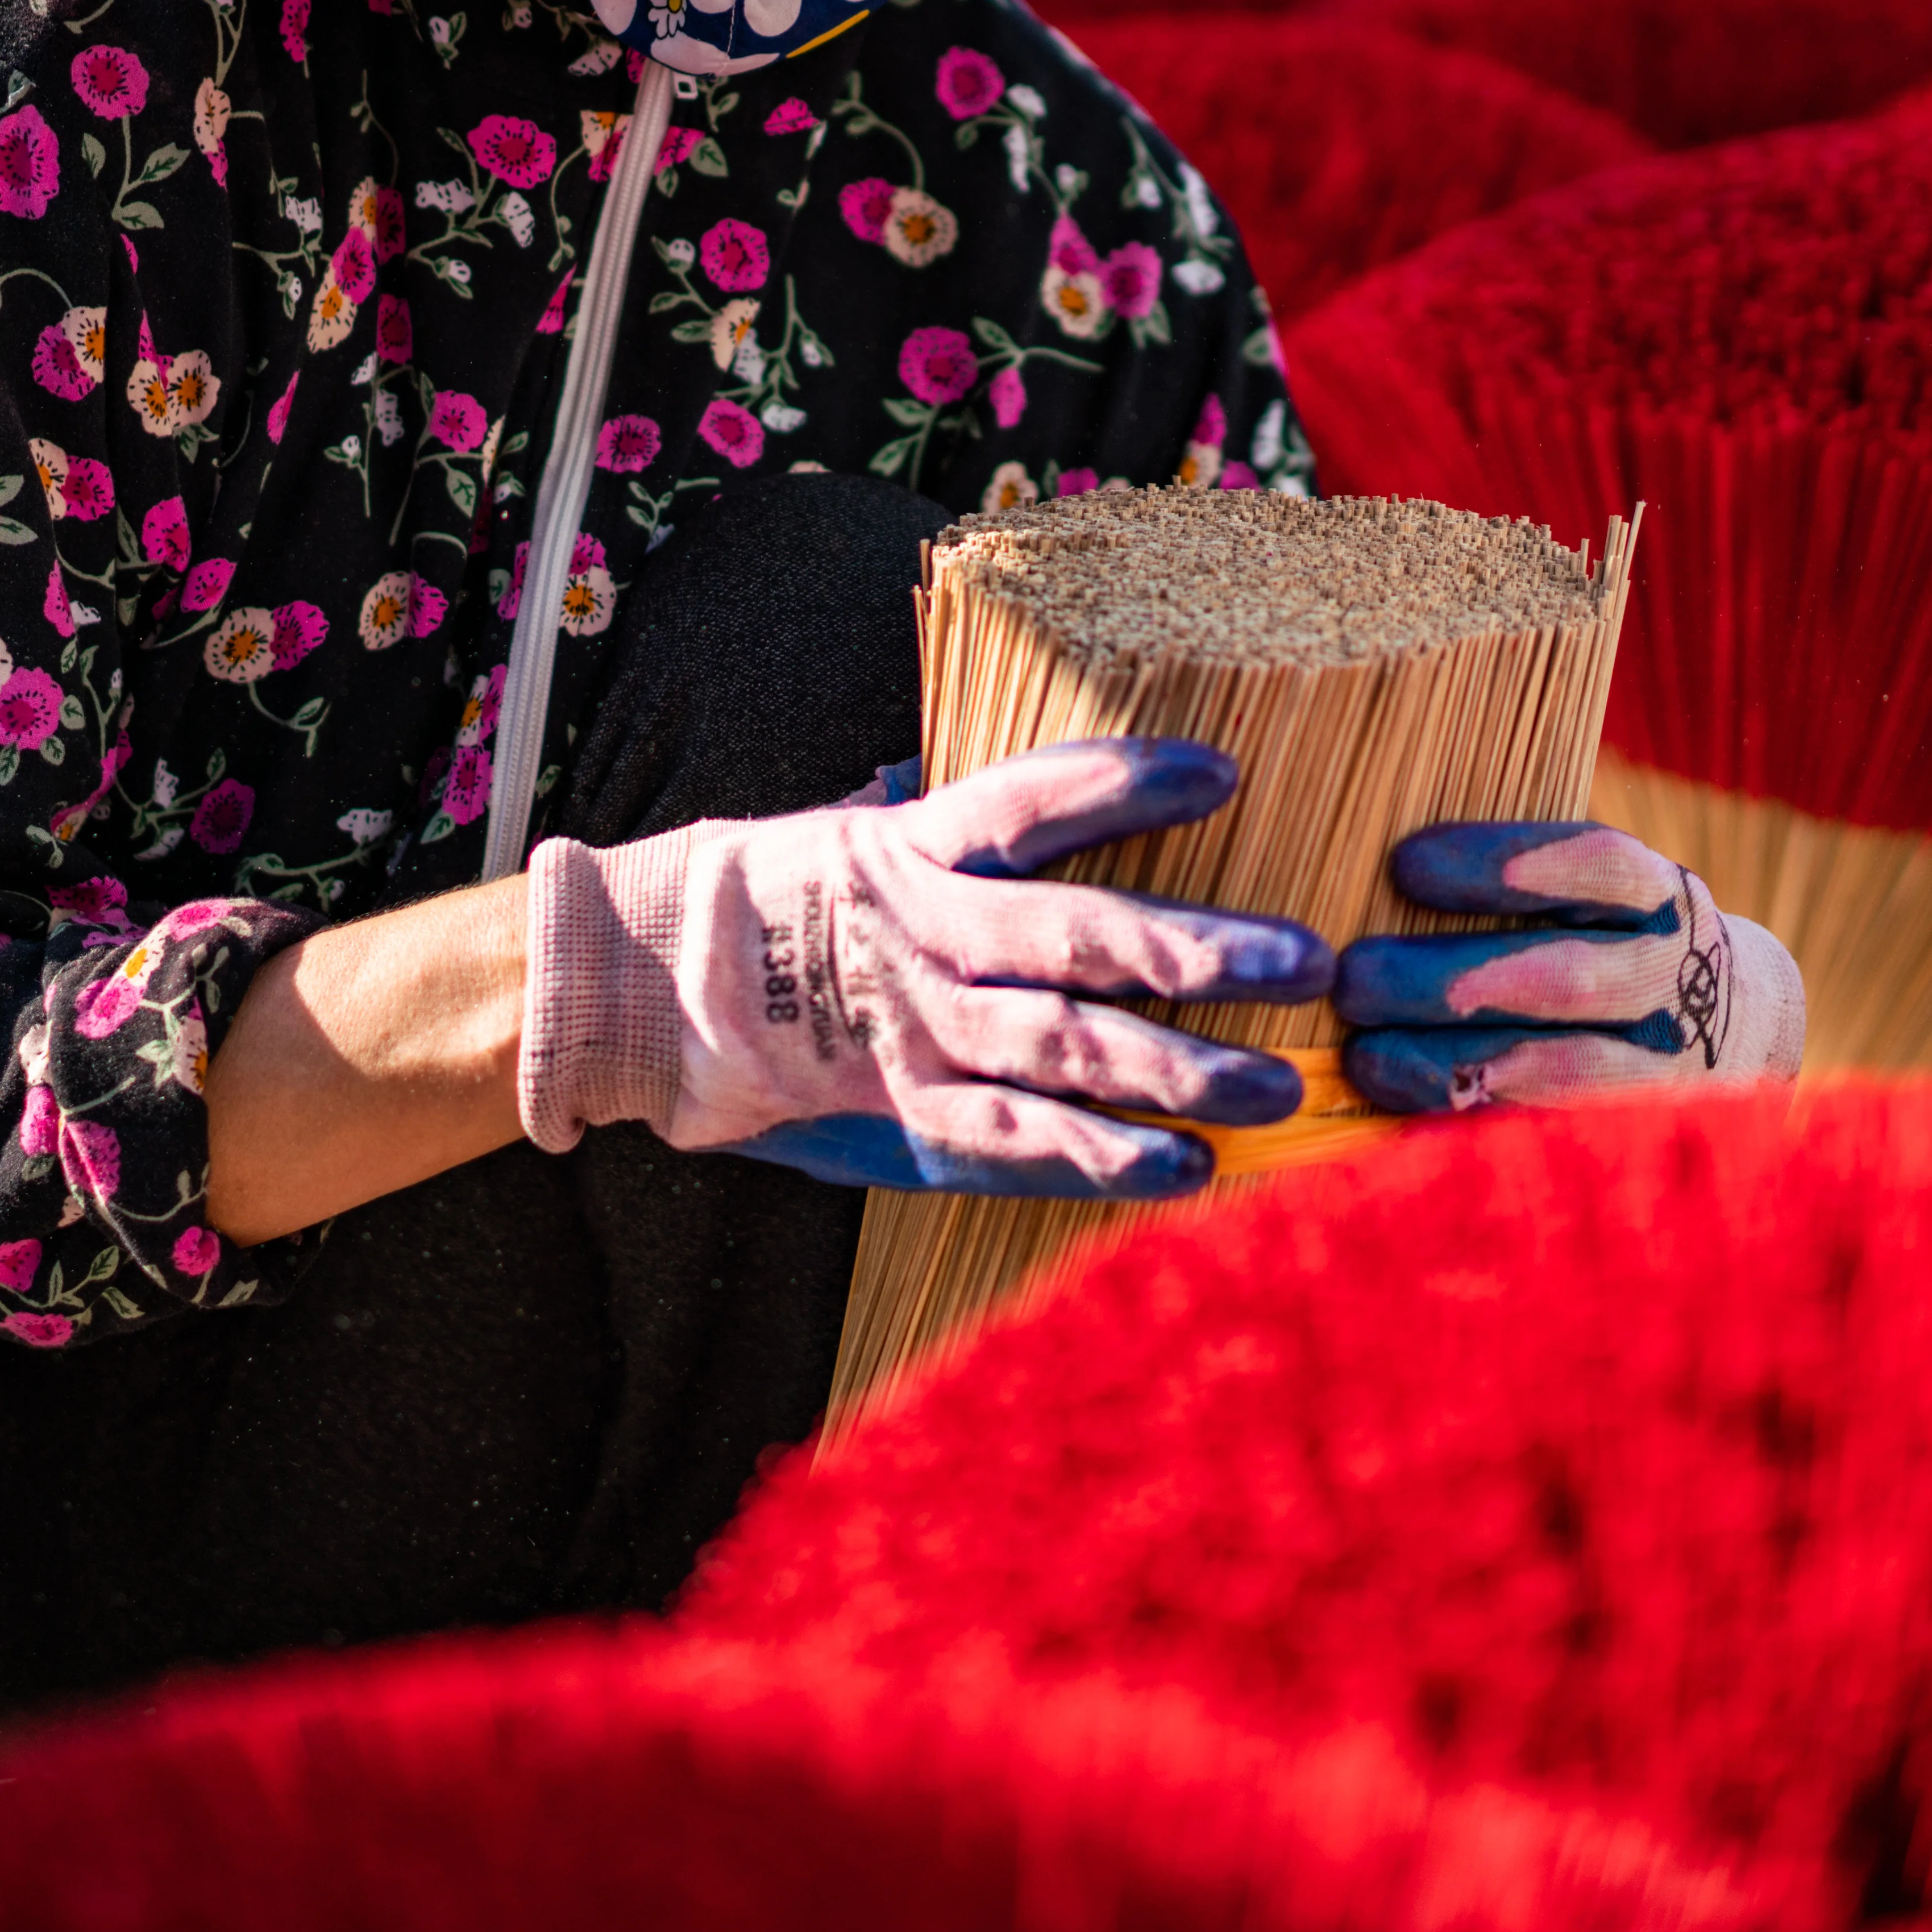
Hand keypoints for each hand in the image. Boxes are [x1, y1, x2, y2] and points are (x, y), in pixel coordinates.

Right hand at [519, 737, 1330, 1198]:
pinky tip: (1183, 1173)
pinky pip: (1008, 1145)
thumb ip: (925, 803)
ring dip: (1175, 1072)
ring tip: (1276, 1087)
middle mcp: (915, 934)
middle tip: (1307, 961)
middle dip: (1195, 953)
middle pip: (1072, 937)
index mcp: (905, 848)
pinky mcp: (896, 1112)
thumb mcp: (841, 826)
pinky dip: (1098, 1163)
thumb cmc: (752, 900)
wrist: (624, 990)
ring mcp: (906, 1031)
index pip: (1030, 800)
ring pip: (1058, 1050)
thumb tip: (981, 758)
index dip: (1126, 784)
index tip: (1224, 772)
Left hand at [1337, 822, 1802, 1113]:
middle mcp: (1671, 978)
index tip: (1406, 863)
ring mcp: (1667, 1066)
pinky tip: (1413, 1125)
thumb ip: (1513, 889)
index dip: (1505, 862)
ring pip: (1569, 1071)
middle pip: (1569, 980)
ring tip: (1369, 1059)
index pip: (1597, 865)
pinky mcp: (1642, 1135)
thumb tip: (1375, 877)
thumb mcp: (1594, 895)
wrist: (1737, 1026)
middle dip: (1455, 979)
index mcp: (1656, 896)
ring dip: (1459, 1065)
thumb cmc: (1612, 940)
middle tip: (1357, 978)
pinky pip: (1562, 1138)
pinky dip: (1486, 1131)